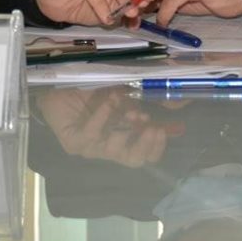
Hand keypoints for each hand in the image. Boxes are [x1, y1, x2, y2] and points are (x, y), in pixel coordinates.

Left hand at [35, 87, 168, 167]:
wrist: (60, 80)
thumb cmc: (95, 86)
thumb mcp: (128, 90)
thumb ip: (150, 99)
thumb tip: (181, 102)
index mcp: (124, 137)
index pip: (147, 155)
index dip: (158, 146)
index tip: (165, 129)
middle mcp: (108, 147)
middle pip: (134, 160)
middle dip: (146, 144)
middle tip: (152, 126)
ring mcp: (90, 147)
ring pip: (114, 150)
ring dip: (125, 125)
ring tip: (128, 104)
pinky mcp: (73, 142)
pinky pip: (92, 135)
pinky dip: (103, 116)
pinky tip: (109, 101)